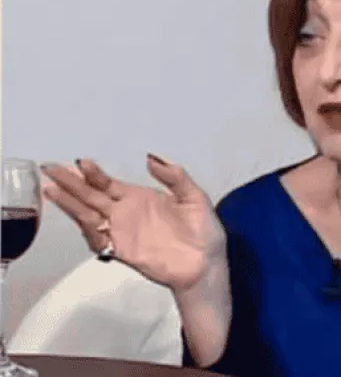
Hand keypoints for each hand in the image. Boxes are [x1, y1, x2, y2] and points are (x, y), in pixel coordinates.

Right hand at [40, 154, 226, 293]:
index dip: (93, 174)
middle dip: (70, 183)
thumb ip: (174, 176)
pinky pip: (100, 241)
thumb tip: (150, 158)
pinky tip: (82, 217)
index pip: (109, 184)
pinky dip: (89, 230)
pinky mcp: (124, 252)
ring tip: (53, 190)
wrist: (208, 265)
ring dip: (70, 204)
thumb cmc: (204, 234)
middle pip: (91, 196)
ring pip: (89, 216)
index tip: (81, 162)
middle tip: (50, 168)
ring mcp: (123, 233)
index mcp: (142, 199)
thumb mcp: (194, 197)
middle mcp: (127, 214)